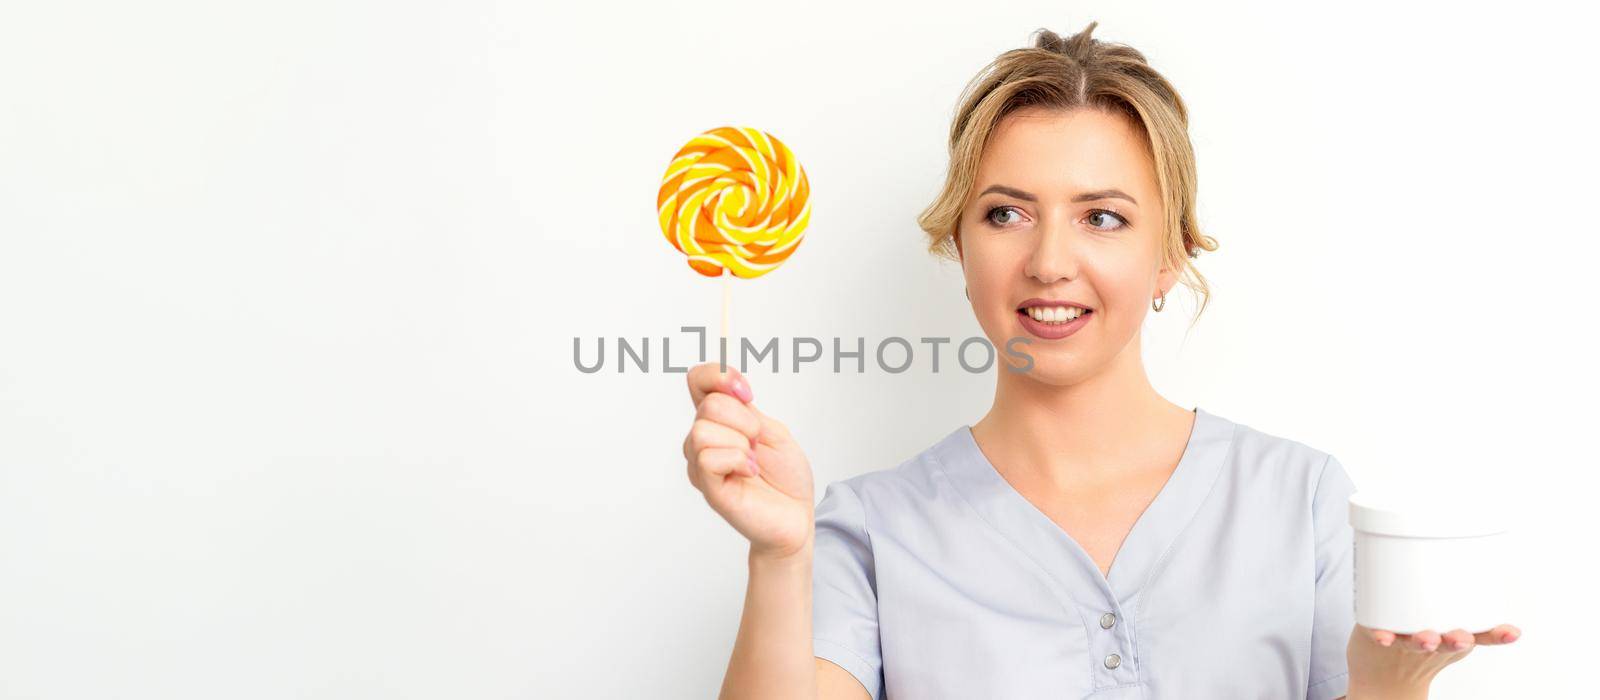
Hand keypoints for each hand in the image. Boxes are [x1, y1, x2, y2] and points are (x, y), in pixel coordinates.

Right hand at [682, 363, 814, 560]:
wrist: (797, 516)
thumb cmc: (785, 477)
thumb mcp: (772, 431)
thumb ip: (746, 410)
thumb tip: (727, 391)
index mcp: (720, 421)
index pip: (698, 380)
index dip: (718, 375)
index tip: (747, 392)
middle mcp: (704, 439)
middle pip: (709, 405)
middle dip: (744, 419)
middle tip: (758, 442)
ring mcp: (702, 464)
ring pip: (703, 431)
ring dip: (740, 443)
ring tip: (753, 461)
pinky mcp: (708, 487)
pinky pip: (708, 458)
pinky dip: (737, 460)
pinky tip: (749, 472)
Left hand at [1346, 622, 1521, 697]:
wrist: (1383, 675)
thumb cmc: (1417, 645)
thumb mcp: (1446, 632)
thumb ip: (1461, 608)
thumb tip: (1483, 569)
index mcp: (1452, 638)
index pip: (1480, 636)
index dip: (1497, 635)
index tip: (1512, 632)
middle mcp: (1433, 643)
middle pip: (1450, 643)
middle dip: (1458, 640)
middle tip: (1463, 638)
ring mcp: (1406, 643)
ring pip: (1418, 643)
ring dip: (1425, 641)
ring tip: (1429, 639)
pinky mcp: (1381, 637)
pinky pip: (1384, 639)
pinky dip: (1384, 638)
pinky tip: (1383, 637)